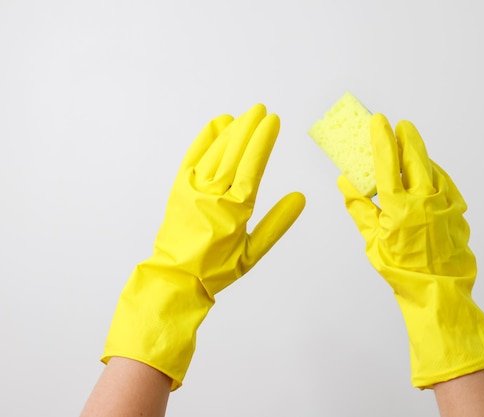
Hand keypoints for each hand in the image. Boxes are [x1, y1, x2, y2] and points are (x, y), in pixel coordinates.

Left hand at [152, 103, 304, 296]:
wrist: (176, 276)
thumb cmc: (216, 268)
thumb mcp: (253, 252)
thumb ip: (277, 224)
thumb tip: (299, 197)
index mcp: (235, 211)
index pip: (252, 167)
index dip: (263, 141)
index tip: (273, 121)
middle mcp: (213, 195)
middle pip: (234, 153)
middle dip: (249, 128)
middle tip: (261, 109)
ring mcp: (193, 189)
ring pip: (216, 152)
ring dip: (232, 130)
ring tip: (245, 115)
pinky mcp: (179, 188)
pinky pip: (193, 156)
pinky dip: (205, 138)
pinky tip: (218, 124)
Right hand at [338, 114, 483, 388]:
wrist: (437, 292)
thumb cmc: (400, 270)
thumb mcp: (372, 240)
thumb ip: (359, 208)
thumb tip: (345, 182)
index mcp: (398, 207)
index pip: (386, 163)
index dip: (381, 139)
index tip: (378, 121)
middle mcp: (424, 201)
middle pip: (415, 158)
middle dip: (407, 137)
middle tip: (401, 125)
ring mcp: (445, 205)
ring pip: (434, 169)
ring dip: (422, 156)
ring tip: (413, 148)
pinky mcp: (458, 213)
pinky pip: (447, 185)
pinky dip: (437, 175)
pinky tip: (431, 174)